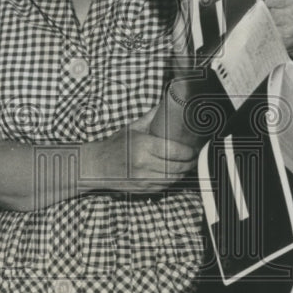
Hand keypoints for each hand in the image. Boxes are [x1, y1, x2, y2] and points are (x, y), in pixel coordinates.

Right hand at [81, 124, 197, 193]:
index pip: (174, 151)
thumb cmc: (116, 146)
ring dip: (183, 173)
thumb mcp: (133, 128)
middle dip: (189, 163)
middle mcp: (143, 164)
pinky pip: (165, 187)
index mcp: (143, 146)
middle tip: (194, 157)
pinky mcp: (142, 189)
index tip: (193, 149)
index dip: (189, 152)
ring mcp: (143, 179)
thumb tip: (168, 103)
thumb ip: (153, 116)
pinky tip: (175, 174)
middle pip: (177, 167)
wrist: (97, 166)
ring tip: (187, 165)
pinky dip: (173, 181)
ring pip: (173, 179)